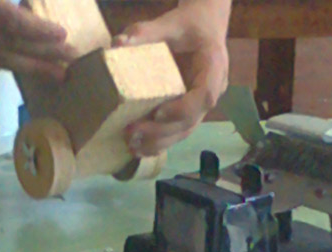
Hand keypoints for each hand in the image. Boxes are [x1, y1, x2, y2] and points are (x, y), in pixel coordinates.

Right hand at [0, 0, 75, 78]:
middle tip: (70, 65)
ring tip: (55, 75)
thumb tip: (20, 6)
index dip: (39, 32)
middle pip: (11, 48)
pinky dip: (3, 65)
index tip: (63, 35)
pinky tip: (18, 68)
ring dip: (29, 68)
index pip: (11, 23)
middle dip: (43, 57)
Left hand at [114, 0, 231, 156]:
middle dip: (162, 131)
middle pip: (192, 120)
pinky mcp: (189, 113)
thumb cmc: (188, 26)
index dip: (183, 108)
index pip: (205, 95)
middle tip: (132, 132)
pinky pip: (178, 132)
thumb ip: (146, 32)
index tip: (157, 112)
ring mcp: (202, 106)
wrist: (202, 29)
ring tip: (132, 146)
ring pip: (185, 132)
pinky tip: (139, 150)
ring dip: (158, 142)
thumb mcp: (170, 22)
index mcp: (214, 66)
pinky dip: (159, 143)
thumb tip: (117, 45)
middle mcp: (212, 90)